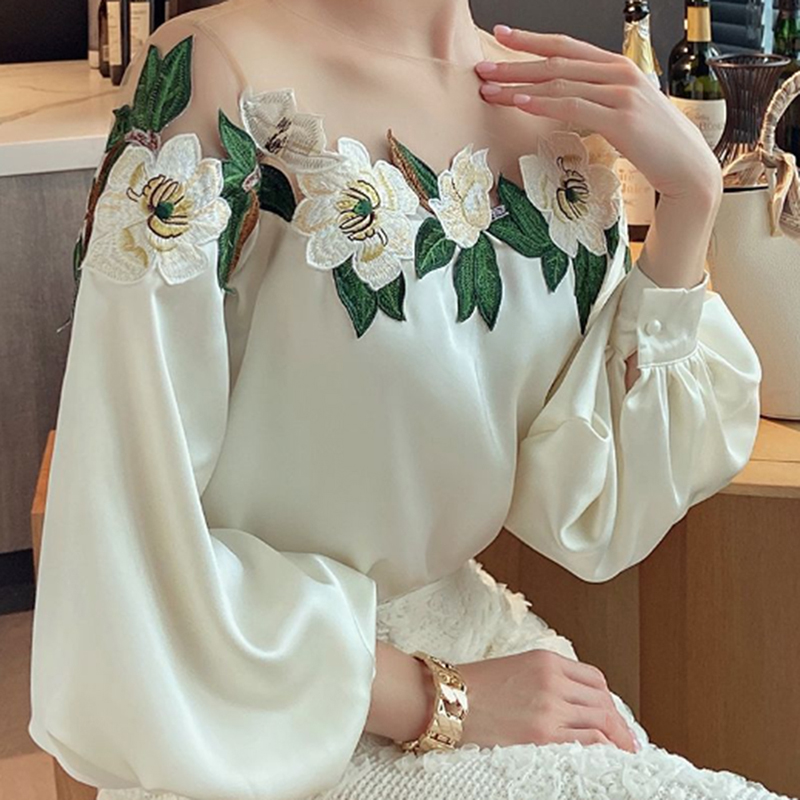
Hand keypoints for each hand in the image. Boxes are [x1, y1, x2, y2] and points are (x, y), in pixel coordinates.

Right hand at [457, 649, 639, 751]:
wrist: (444, 700)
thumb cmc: (470, 687)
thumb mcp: (513, 669)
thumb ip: (544, 679)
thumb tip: (568, 702)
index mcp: (545, 660)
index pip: (593, 678)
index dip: (608, 700)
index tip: (612, 714)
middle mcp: (552, 680)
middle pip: (602, 700)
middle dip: (618, 722)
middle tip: (626, 740)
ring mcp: (549, 707)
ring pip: (600, 720)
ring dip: (616, 738)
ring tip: (623, 752)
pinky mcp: (542, 734)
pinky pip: (587, 741)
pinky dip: (603, 748)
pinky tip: (606, 756)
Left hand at [474, 25, 721, 204]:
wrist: (686, 167)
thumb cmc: (653, 144)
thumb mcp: (623, 111)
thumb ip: (597, 99)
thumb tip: (564, 99)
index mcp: (618, 67)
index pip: (567, 47)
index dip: (532, 40)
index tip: (501, 35)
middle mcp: (620, 73)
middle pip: (557, 62)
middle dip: (515, 63)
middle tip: (482, 67)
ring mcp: (622, 94)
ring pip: (560, 84)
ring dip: (519, 86)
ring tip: (490, 89)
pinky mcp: (621, 119)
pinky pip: (573, 107)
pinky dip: (543, 104)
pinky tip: (520, 103)